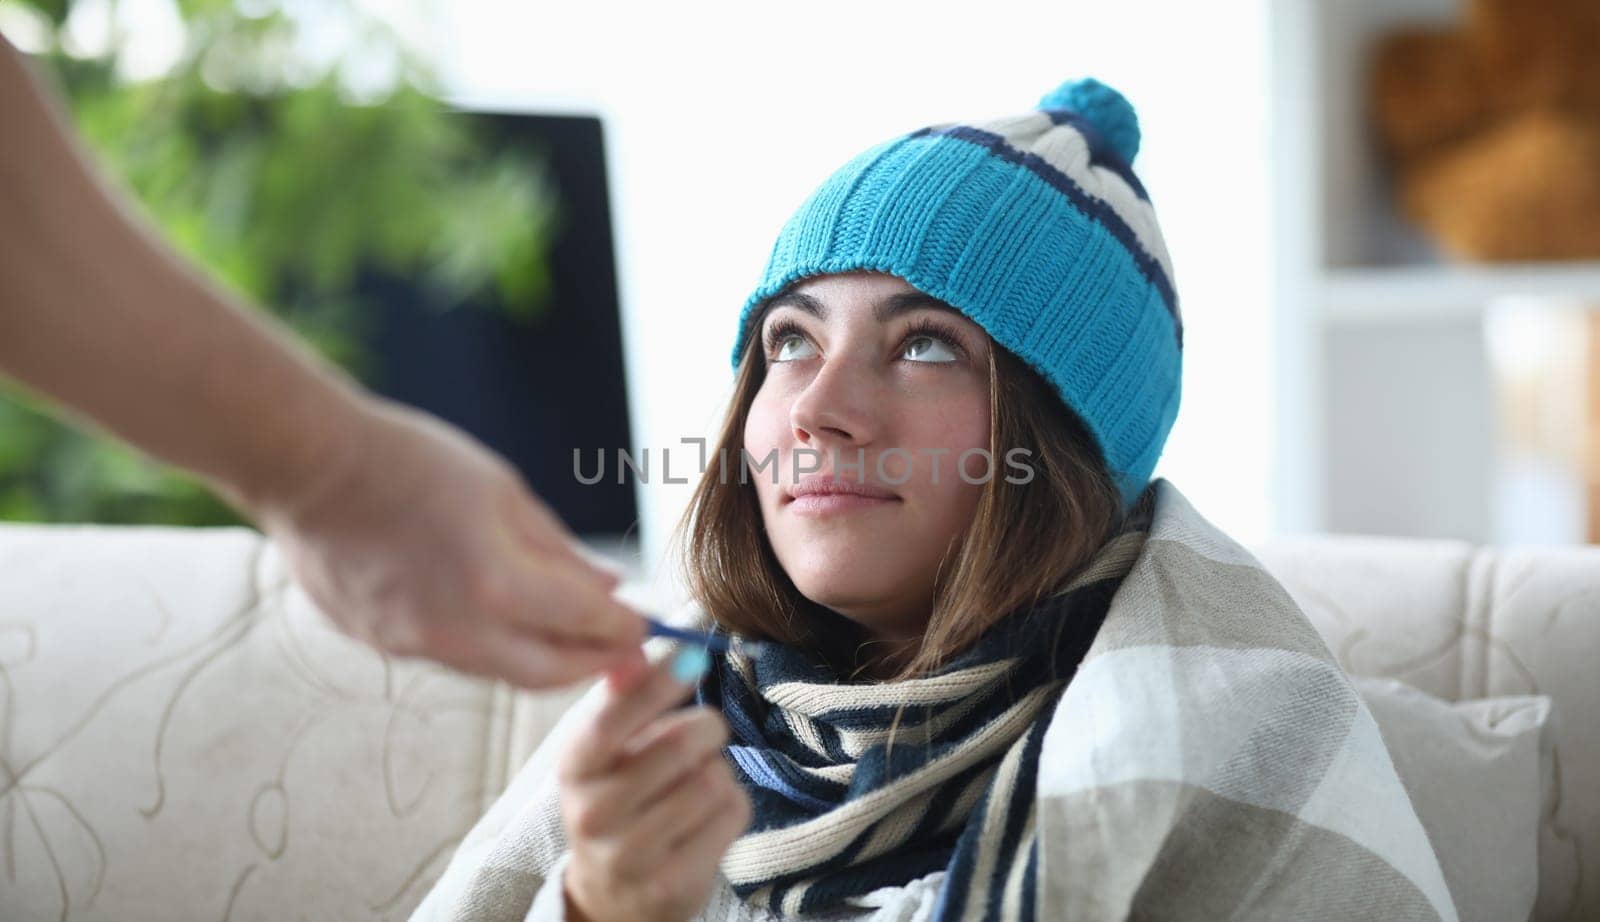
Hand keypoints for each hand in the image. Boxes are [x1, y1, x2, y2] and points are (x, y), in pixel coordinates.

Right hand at [252, 395, 645, 688]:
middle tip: (619, 646)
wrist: (306, 465)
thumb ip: (559, 551)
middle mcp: (458, 632)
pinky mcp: (381, 645)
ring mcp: (414, 647)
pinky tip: (497, 613)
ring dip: (541, 657)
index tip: (648, 624)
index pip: (587, 625)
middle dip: (592, 664)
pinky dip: (489, 644)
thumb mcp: (503, 492)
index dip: (626, 629)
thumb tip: (608, 588)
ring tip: (566, 628)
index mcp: (497, 585)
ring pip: (499, 672)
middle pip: (549, 675)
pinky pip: (453, 658)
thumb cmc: (410, 460)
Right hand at [558, 648, 751, 921]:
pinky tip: (710, 816)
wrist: (614, 894)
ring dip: (719, 770)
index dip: (658, 683)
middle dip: (707, 728)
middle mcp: (592, 813)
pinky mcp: (672, 884)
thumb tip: (644, 651)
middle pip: (679, 746)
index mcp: (574, 767)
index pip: (614, 718)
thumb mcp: (607, 751)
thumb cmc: (619, 799)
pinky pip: (732, 814)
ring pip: (712, 780)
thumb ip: (625, 699)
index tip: (693, 656)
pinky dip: (734, 804)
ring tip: (700, 781)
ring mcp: (630, 854)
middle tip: (706, 731)